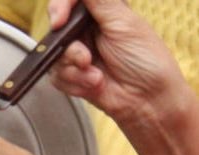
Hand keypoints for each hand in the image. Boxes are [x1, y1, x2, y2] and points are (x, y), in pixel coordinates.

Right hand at [48, 0, 185, 127]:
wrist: (145, 98)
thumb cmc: (144, 60)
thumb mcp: (124, 23)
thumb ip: (101, 1)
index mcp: (102, 12)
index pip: (72, 1)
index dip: (60, 6)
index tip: (59, 19)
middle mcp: (87, 31)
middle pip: (57, 29)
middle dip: (69, 47)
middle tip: (83, 57)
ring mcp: (78, 54)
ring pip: (54, 55)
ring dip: (74, 67)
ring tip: (94, 74)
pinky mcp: (72, 76)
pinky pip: (56, 76)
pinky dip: (74, 81)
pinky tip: (93, 84)